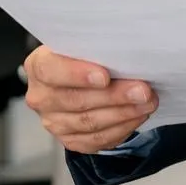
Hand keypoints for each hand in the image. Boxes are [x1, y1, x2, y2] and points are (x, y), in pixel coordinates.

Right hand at [22, 46, 157, 153]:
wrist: (77, 79)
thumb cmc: (83, 57)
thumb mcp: (82, 44)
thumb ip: (94, 47)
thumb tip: (125, 51)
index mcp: (38, 66)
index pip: (50, 70)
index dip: (77, 74)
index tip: (105, 76)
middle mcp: (41, 97)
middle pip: (76, 100)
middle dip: (114, 96)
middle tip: (143, 91)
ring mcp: (54, 122)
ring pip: (89, 123)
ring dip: (123, 113)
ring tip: (147, 103)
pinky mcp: (70, 140)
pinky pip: (97, 140)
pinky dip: (121, 129)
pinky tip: (137, 116)